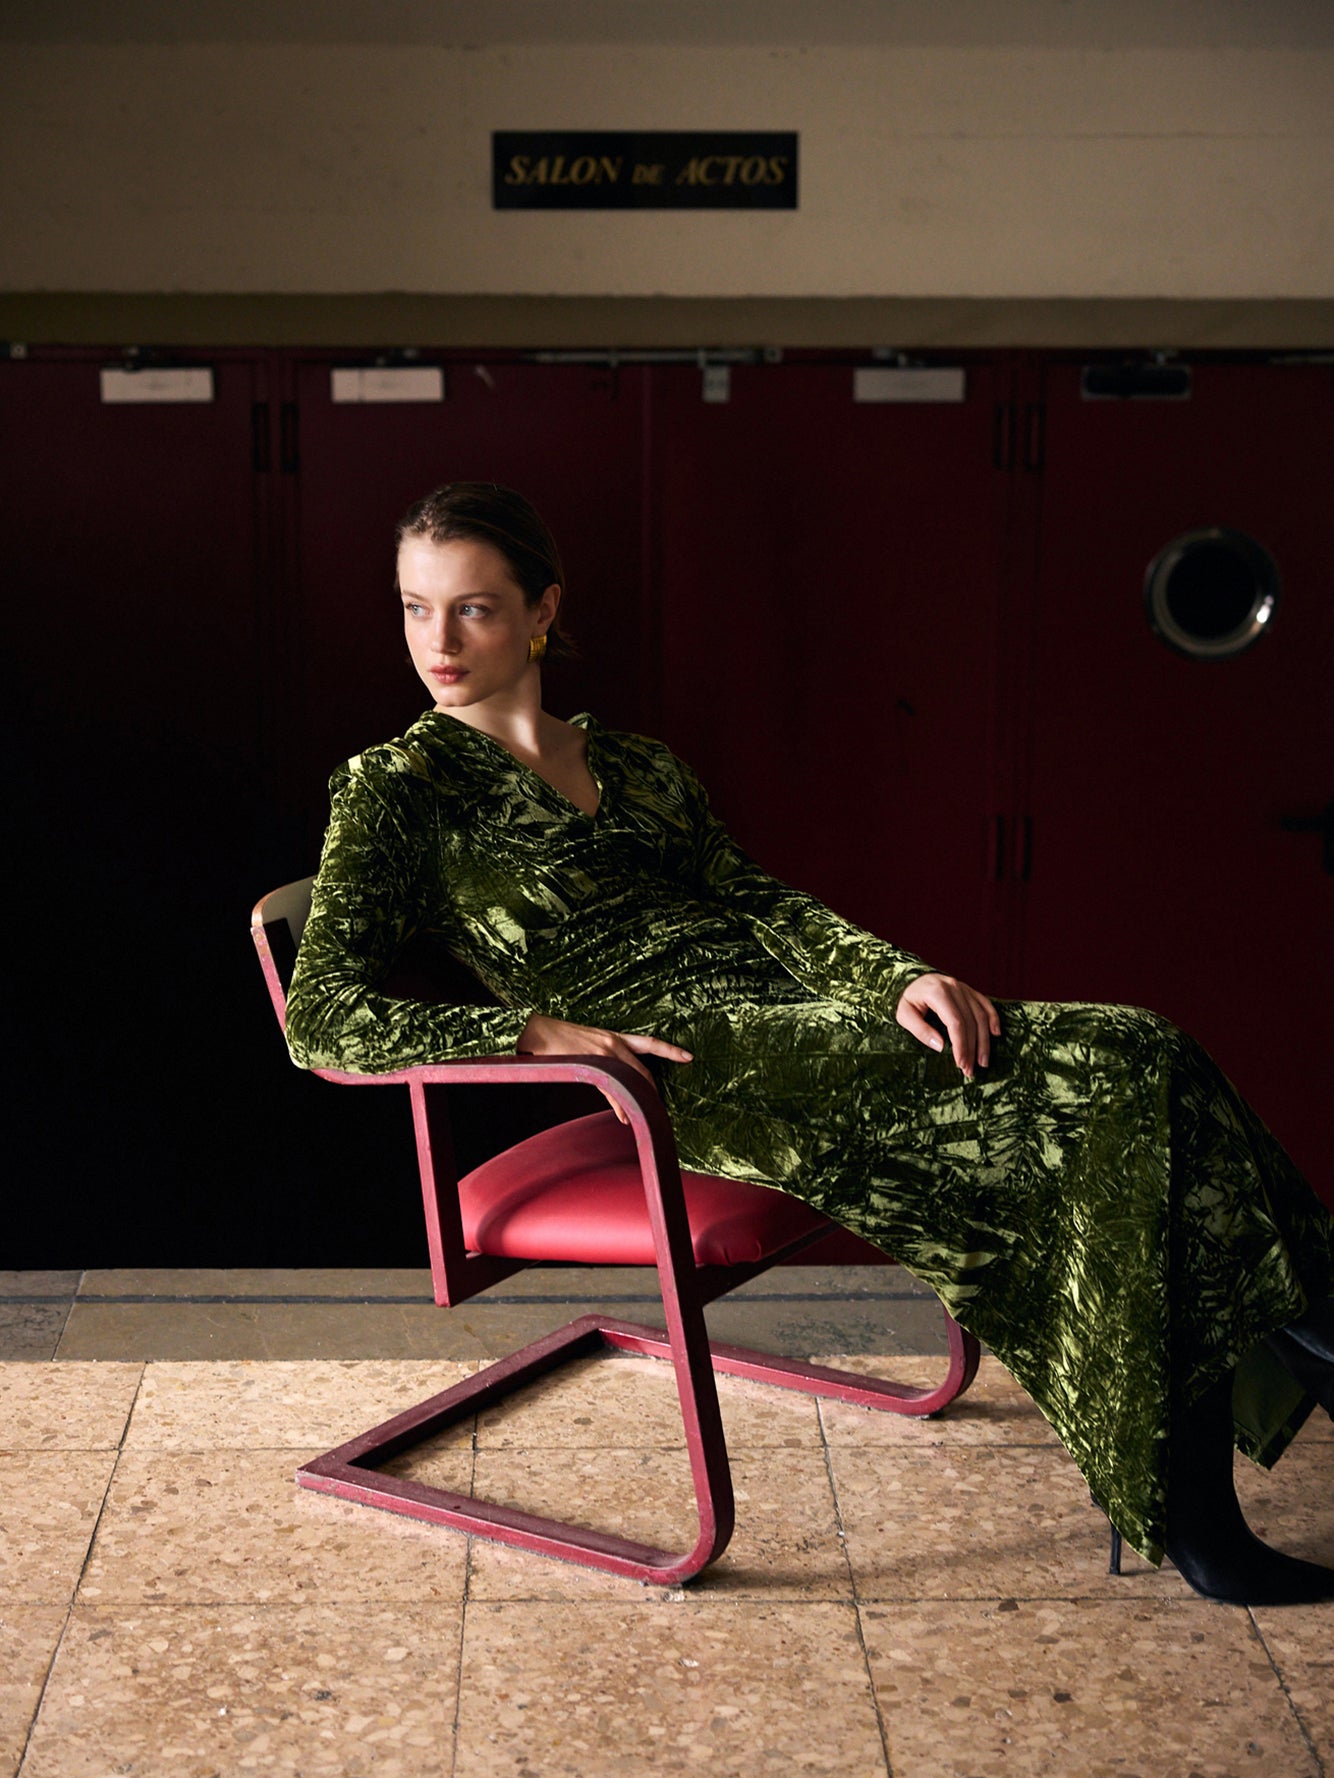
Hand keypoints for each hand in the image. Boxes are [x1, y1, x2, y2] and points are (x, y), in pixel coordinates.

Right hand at [517, 1014, 692, 1122]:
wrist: (538, 1030)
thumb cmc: (560, 1036)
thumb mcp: (588, 1041)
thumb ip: (602, 1053)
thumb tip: (608, 1071)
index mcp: (615, 1036)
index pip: (650, 1043)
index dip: (671, 1050)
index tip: (689, 1057)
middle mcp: (614, 1043)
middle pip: (645, 1070)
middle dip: (653, 1089)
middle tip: (658, 1105)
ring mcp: (605, 1054)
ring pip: (632, 1081)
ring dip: (638, 1100)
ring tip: (642, 1115)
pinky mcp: (593, 1066)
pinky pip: (612, 1090)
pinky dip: (619, 1105)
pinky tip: (624, 1117)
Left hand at [895, 973, 1000, 1079]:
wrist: (910, 980)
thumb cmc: (906, 999)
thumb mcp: (903, 1015)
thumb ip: (920, 1030)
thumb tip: (940, 1046)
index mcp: (937, 992)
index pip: (955, 1022)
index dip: (961, 1044)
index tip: (961, 1063)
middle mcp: (954, 987)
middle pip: (970, 1021)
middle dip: (972, 1048)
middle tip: (970, 1070)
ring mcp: (964, 987)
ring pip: (981, 1015)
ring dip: (984, 1040)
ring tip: (982, 1061)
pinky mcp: (969, 990)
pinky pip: (986, 1004)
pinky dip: (993, 1019)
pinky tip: (995, 1034)